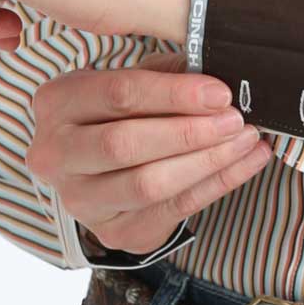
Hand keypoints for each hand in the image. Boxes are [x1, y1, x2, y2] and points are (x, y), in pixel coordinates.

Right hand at [24, 50, 270, 255]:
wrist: (101, 172)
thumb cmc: (120, 115)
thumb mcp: (132, 82)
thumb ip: (167, 74)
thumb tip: (220, 73)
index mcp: (57, 103)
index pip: (117, 95)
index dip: (173, 94)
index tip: (220, 93)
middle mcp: (56, 154)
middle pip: (125, 144)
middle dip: (189, 132)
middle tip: (235, 120)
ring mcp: (81, 199)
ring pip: (148, 184)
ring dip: (207, 161)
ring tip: (246, 140)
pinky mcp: (114, 231)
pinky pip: (175, 208)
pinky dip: (219, 184)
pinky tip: (248, 162)